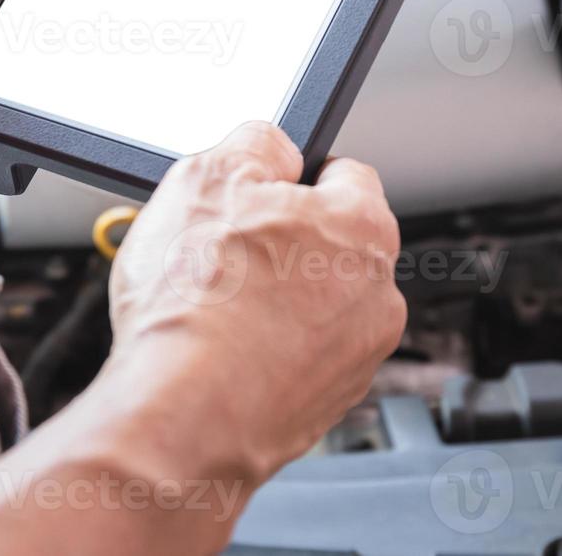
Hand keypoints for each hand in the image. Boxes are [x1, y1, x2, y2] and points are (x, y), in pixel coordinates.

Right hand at [108, 121, 407, 480]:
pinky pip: (302, 358)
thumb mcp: (206, 177)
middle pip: (332, 243)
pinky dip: (270, 352)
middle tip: (223, 254)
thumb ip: (256, 145)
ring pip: (317, 304)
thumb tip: (273, 147)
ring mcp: (358, 354)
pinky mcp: (330, 403)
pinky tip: (224, 353)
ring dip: (277, 301)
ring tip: (216, 311)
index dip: (292, 178)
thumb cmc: (195, 306)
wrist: (183, 417)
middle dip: (283, 243)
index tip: (261, 193)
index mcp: (362, 225)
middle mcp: (378, 291)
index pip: (344, 174)